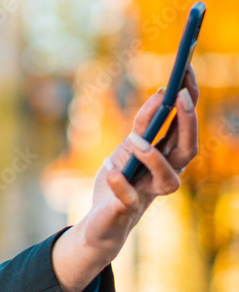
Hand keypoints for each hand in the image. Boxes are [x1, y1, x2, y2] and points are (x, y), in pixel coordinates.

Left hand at [80, 64, 199, 261]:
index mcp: (170, 158)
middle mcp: (167, 176)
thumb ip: (143, 125)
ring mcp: (148, 195)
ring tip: (133, 139)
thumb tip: (160, 94)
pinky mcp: (126, 210)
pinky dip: (120, 182)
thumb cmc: (120, 180)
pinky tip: (110, 166)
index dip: (190, 98)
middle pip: (188, 151)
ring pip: (168, 180)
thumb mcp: (127, 146)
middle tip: (177, 97)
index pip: (187, 126)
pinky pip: (128, 198)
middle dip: (188, 123)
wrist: (101, 222)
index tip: (186, 69)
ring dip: (153, 156)